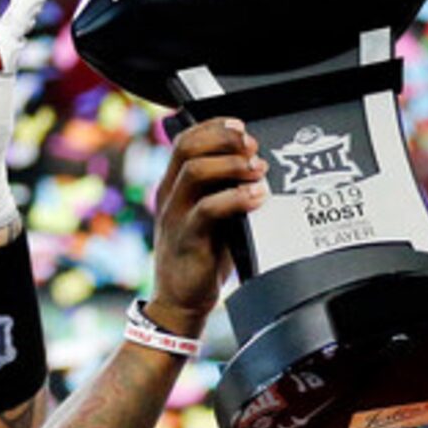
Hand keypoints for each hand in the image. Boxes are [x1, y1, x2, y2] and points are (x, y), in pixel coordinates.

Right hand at [145, 116, 265, 323]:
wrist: (181, 301)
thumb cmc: (203, 256)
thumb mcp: (214, 217)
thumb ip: (225, 192)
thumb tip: (258, 166)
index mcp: (173, 186)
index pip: (185, 140)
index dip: (213, 127)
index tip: (241, 126)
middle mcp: (169, 196)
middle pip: (188, 148)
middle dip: (225, 139)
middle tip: (253, 146)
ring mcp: (175, 217)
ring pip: (195, 172)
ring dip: (232, 165)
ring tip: (257, 170)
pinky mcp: (187, 240)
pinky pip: (208, 209)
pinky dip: (236, 197)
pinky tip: (257, 196)